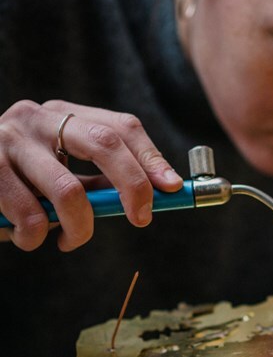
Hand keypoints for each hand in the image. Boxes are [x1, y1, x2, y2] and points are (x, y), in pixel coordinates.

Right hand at [0, 100, 182, 250]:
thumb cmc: (17, 181)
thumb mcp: (60, 171)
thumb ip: (99, 181)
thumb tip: (155, 195)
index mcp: (65, 116)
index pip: (122, 127)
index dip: (152, 158)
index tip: (173, 189)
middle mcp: (38, 118)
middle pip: (104, 143)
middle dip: (133, 186)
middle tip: (141, 219)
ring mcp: (8, 139)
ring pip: (70, 191)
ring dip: (81, 228)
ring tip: (70, 241)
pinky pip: (30, 215)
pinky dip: (39, 237)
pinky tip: (32, 239)